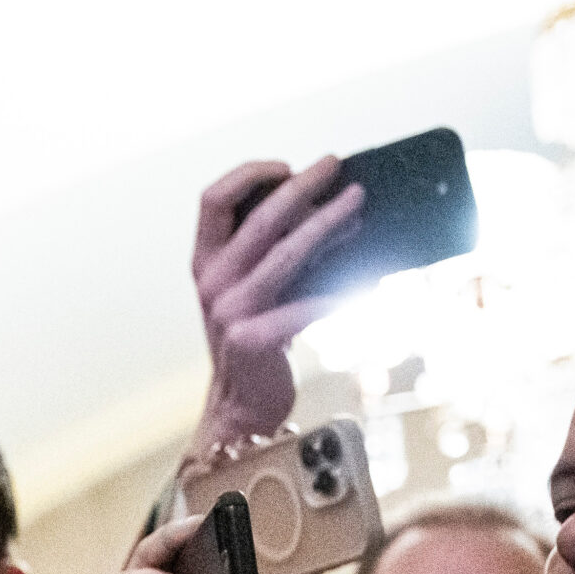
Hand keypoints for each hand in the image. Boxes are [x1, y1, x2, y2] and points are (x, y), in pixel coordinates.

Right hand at [189, 159, 364, 454]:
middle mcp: (212, 283)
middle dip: (302, 185)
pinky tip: (368, 280)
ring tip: (358, 201)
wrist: (241, 406)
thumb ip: (279, 252)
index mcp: (206, 264)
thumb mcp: (257, 290)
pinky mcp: (254, 339)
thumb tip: (338, 212)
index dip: (247, 175)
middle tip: (336, 167)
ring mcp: (230, 312)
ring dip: (327, 221)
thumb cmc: (256, 341)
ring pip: (285, 252)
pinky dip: (341, 289)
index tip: (285, 167)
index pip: (212, 200)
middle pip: (258, 218)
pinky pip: (307, 304)